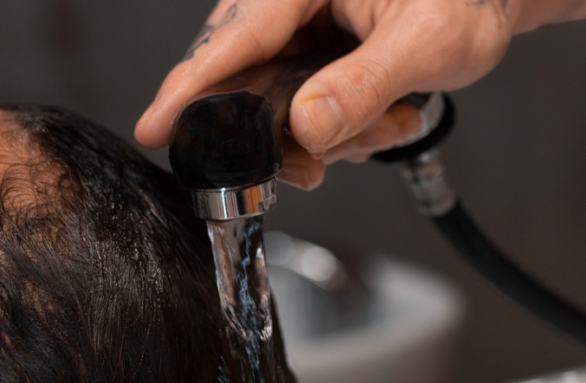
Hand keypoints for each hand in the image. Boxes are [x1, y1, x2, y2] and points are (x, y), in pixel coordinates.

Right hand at [135, 0, 519, 188]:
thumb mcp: (429, 41)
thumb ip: (365, 84)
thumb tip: (307, 126)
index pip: (234, 38)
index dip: (190, 88)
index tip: (156, 128)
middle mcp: (292, 2)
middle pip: (243, 78)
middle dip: (283, 135)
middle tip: (318, 163)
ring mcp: (298, 30)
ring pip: (272, 103)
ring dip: (322, 136)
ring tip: (384, 124)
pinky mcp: (310, 54)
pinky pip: (297, 106)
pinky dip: (336, 129)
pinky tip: (381, 120)